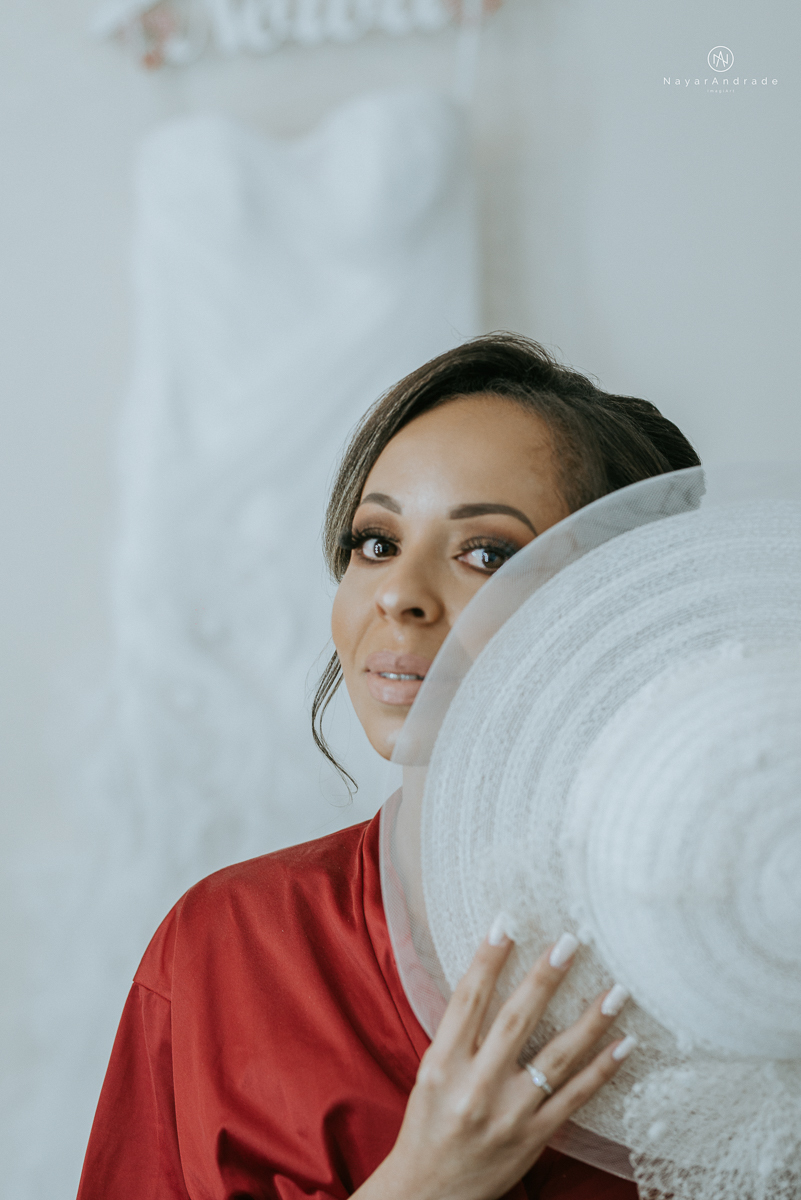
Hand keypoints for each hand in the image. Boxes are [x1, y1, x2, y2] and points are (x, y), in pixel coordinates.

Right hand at [356, 928, 634, 1199]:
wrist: (430, 1193)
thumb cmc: (429, 1124)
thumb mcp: (431, 1073)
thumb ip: (460, 1033)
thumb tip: (493, 976)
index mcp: (442, 1064)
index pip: (467, 999)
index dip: (487, 959)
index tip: (507, 923)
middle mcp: (475, 1086)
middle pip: (515, 1020)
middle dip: (544, 978)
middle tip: (570, 942)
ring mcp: (509, 1114)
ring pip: (555, 1058)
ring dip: (590, 1021)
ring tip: (617, 989)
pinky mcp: (534, 1137)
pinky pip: (575, 1097)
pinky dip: (601, 1069)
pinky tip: (623, 1044)